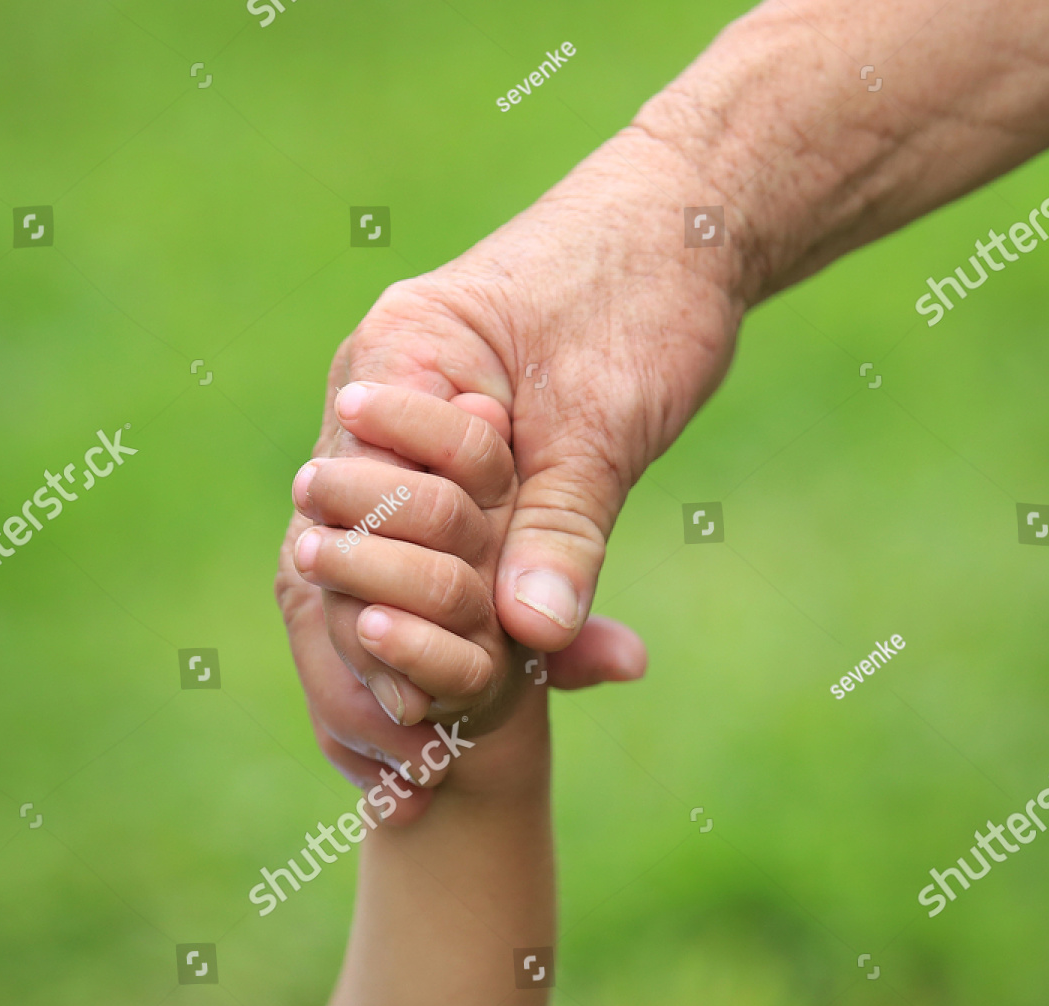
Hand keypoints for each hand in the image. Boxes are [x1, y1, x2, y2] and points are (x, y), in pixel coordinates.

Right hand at [279, 129, 743, 806]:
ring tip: (433, 736)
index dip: (384, 597)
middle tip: (413, 733)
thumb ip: (564, 527)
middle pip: (355, 534)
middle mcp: (389, 391)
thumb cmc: (645, 292)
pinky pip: (457, 542)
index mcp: (400, 356)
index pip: (354, 496)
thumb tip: (530, 637)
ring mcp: (424, 424)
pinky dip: (483, 604)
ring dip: (431, 631)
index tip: (414, 693)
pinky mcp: (475, 457)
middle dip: (389, 631)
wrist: (695, 227)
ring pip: (402, 549)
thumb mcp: (607, 420)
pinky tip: (508, 676)